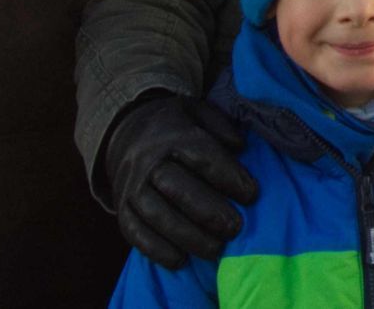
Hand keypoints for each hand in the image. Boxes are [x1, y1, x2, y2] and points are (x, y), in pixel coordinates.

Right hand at [103, 93, 259, 268]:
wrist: (126, 132)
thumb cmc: (175, 126)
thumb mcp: (198, 112)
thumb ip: (222, 126)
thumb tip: (240, 146)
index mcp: (173, 136)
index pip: (203, 157)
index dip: (228, 176)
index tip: (252, 194)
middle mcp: (149, 162)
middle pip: (178, 188)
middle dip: (209, 212)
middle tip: (235, 228)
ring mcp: (131, 187)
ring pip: (157, 215)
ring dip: (188, 236)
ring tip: (216, 250)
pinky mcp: (122, 209)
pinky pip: (135, 232)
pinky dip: (157, 249)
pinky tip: (181, 260)